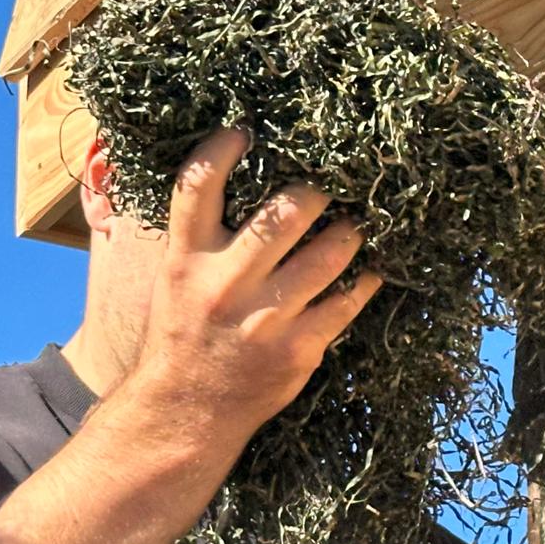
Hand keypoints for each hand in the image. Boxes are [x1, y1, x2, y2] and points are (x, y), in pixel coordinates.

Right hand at [131, 128, 381, 437]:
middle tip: (332, 181)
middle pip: (284, 212)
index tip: (246, 131)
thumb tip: (235, 178)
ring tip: (358, 219)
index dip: (223, 148)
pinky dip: (365, 279)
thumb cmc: (183, 336)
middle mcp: (226, 284)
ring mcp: (266, 319)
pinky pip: (347, 302)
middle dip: (317, 189)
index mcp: (187, 260)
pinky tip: (370, 268)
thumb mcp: (174, 280)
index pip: (198, 184)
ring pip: (330, 252)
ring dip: (352, 228)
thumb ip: (200, 235)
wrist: (187, 412)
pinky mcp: (299, 350)